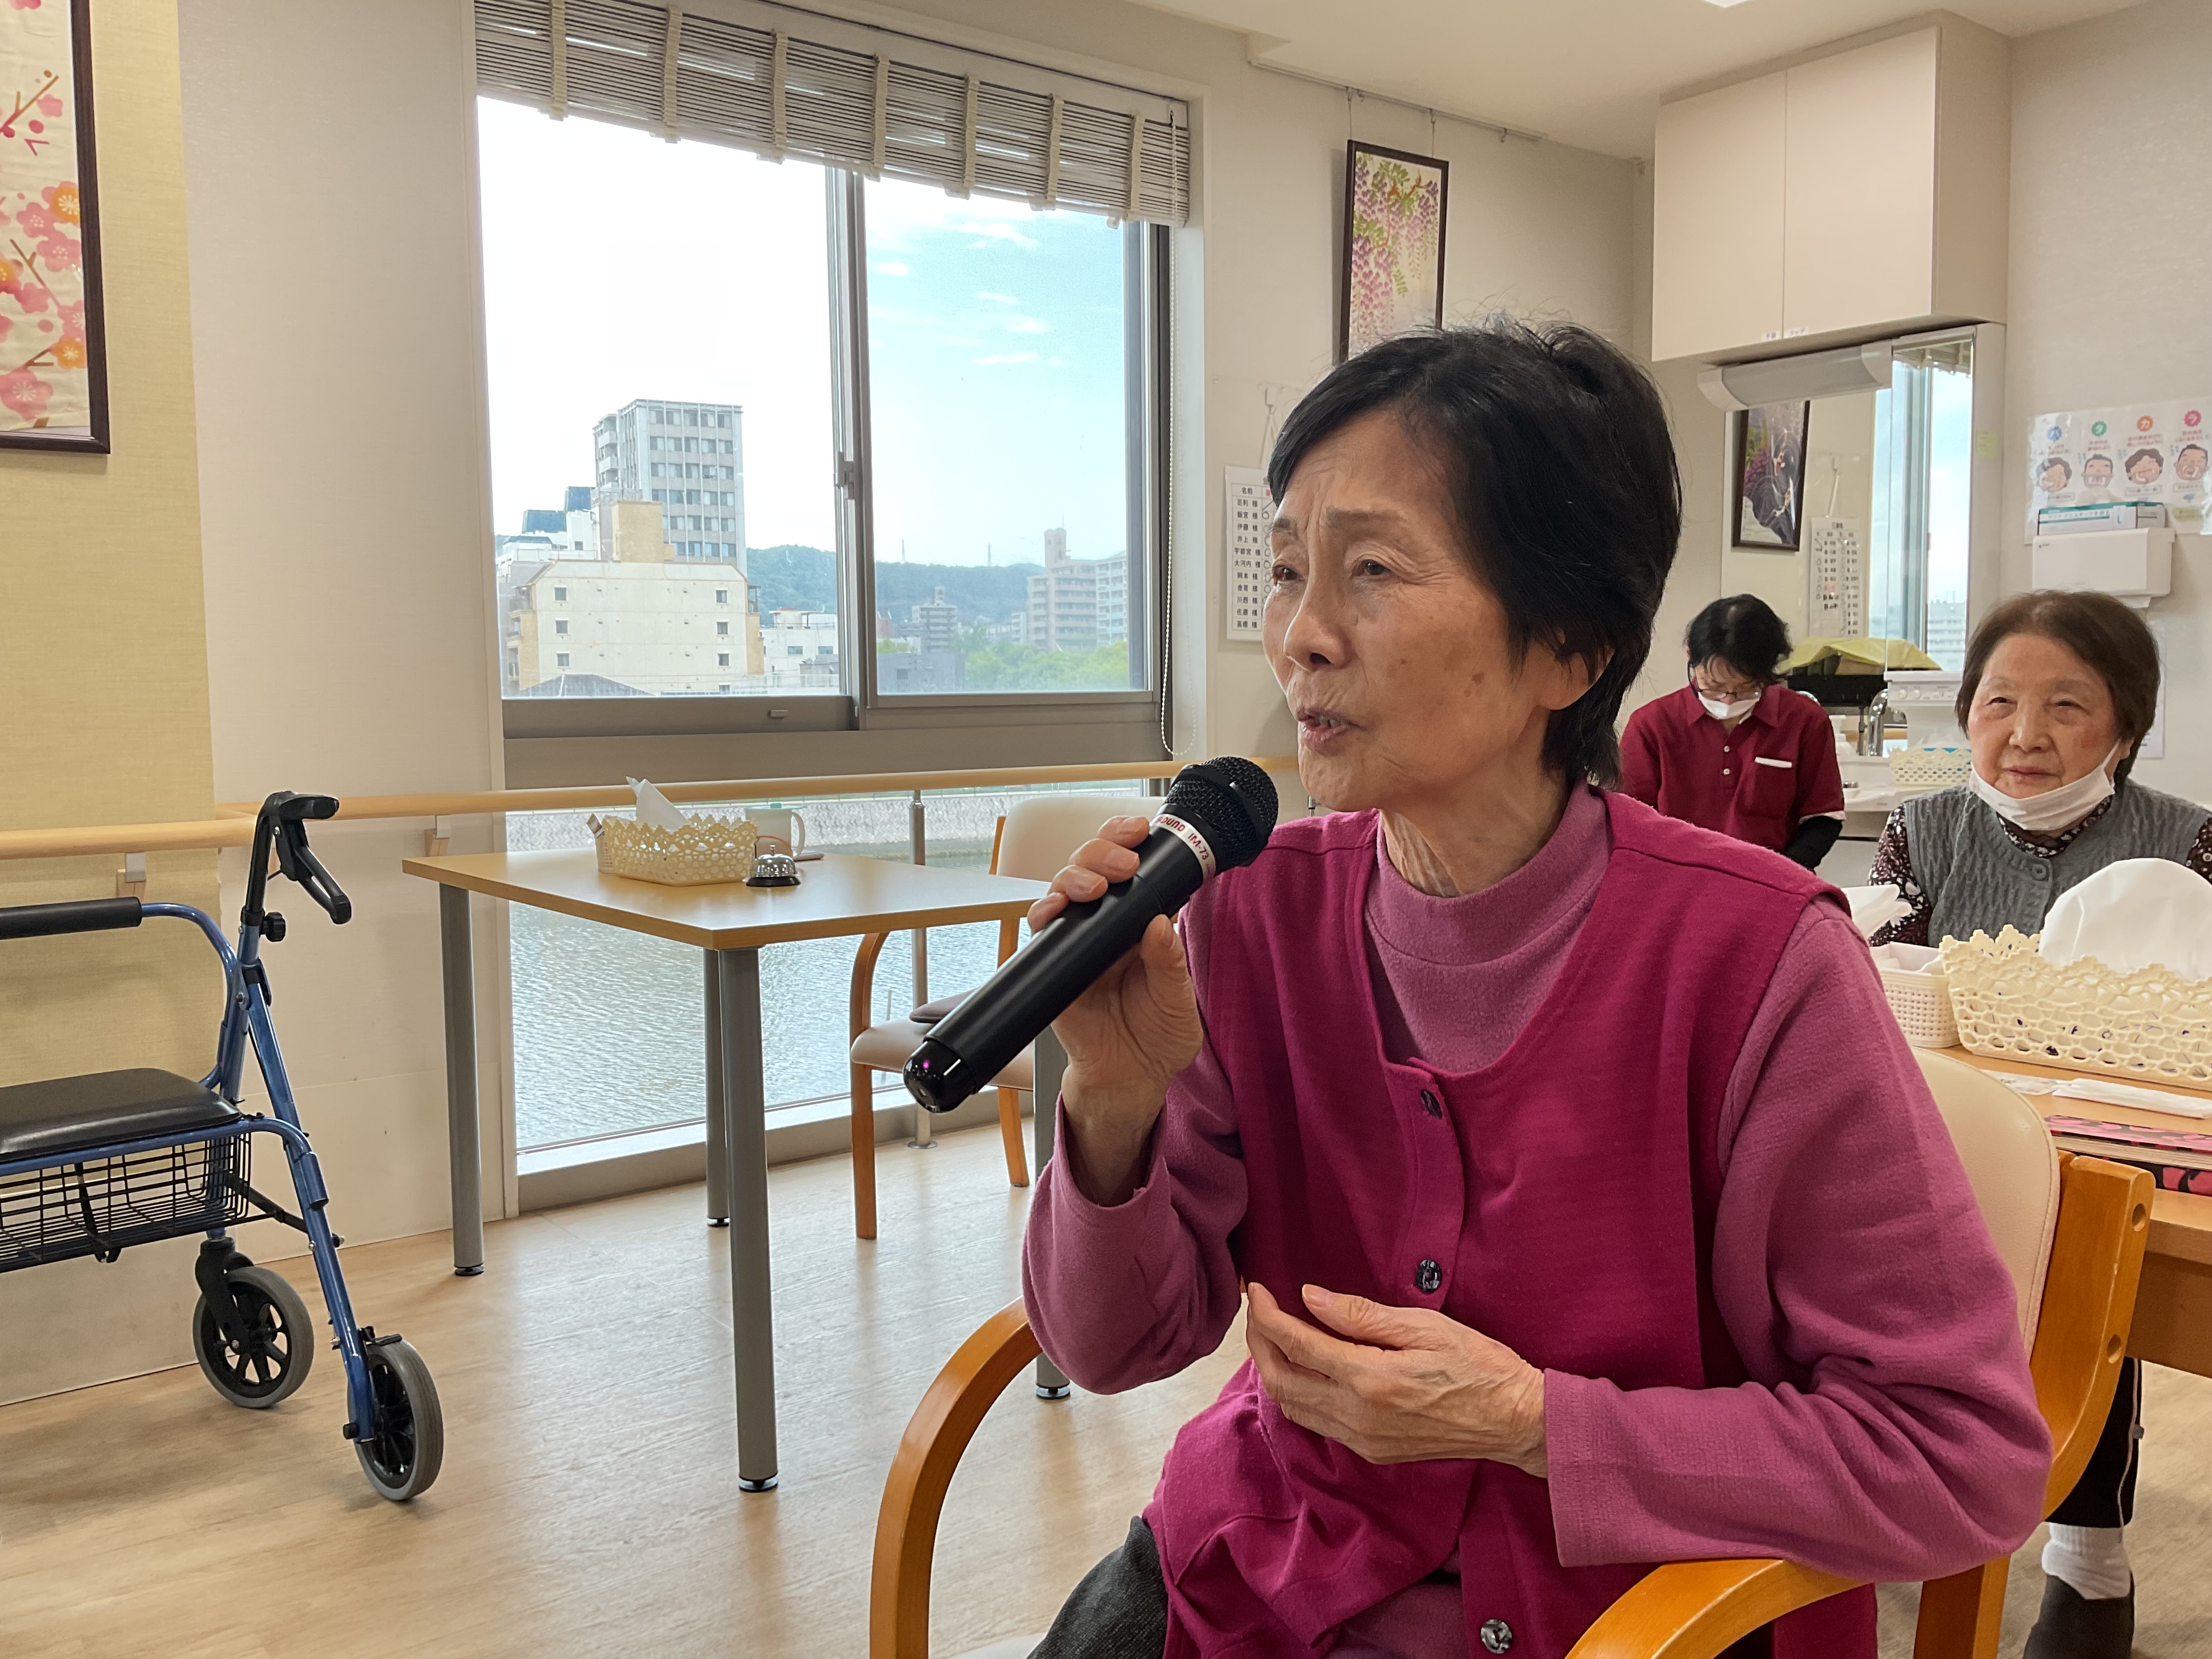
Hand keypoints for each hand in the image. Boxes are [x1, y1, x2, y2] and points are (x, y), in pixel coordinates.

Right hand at [1029, 816, 1202, 1204]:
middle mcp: (1106, 924)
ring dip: (1074, 877)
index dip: (1129, 839)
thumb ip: (1168, 963)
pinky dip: (1043, 913)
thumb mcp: (1178, 999)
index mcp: (1140, 920)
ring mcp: (1077, 941)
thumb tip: (1158, 923)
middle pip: (1092, 866)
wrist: (1132, 1078)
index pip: (1131, 866)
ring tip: (1096, 887)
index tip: (1142, 829)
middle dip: (1102, 851)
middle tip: (1123, 863)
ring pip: (1063, 888)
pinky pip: (1041, 931)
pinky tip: (1055, 910)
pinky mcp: (1053, 965)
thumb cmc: (1159, 1035)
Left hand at [1243, 1282, 1547, 1475]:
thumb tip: (1310, 1298)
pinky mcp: (1371, 1452)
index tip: (1256, 1289)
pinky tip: (1303, 1369)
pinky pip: (1316, 1422)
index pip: (1296, 1344)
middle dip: (1259, 1341)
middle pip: (1281, 1380)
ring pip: (1292, 1406)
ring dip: (1273, 1369)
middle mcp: (1357, 1416)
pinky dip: (1297, 1393)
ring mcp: (1362, 1440)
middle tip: (1257, 1309)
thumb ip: (1361, 1315)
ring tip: (1272, 1334)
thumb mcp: (1424, 1326)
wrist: (1515, 1422)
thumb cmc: (1478, 1365)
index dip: (1267, 1315)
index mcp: (1369, 1379)